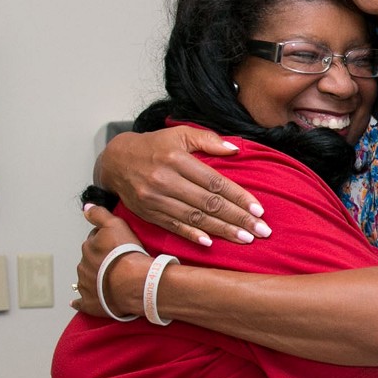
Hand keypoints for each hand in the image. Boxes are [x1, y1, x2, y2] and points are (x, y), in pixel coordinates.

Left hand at [73, 205, 147, 317]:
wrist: (135, 283)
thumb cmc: (127, 254)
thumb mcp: (115, 225)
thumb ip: (99, 214)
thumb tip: (86, 208)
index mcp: (88, 248)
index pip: (94, 241)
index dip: (106, 243)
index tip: (116, 246)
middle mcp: (83, 266)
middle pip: (91, 261)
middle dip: (100, 261)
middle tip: (117, 263)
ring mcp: (86, 286)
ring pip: (88, 279)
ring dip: (95, 279)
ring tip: (113, 280)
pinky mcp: (91, 303)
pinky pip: (82, 302)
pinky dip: (80, 301)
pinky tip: (78, 301)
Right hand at [96, 127, 266, 247]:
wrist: (115, 161)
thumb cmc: (154, 146)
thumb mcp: (179, 134)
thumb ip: (208, 139)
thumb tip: (236, 149)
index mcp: (176, 159)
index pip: (215, 182)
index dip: (239, 197)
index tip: (259, 209)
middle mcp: (165, 180)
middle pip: (208, 203)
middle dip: (238, 218)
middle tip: (262, 230)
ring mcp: (155, 199)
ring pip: (194, 218)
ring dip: (222, 230)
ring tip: (246, 239)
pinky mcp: (148, 213)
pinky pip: (173, 226)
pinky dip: (192, 236)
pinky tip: (211, 243)